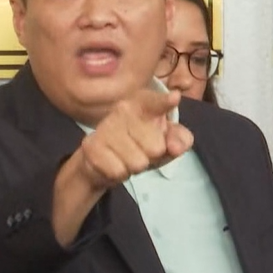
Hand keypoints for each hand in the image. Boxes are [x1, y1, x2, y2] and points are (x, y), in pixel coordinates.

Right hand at [75, 88, 192, 189]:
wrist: (102, 161)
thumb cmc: (140, 145)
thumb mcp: (166, 142)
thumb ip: (180, 140)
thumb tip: (174, 147)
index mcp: (143, 103)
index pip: (154, 102)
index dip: (164, 102)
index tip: (174, 98)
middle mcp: (123, 110)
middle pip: (156, 148)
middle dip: (152, 157)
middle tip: (141, 151)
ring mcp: (105, 127)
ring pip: (138, 162)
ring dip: (135, 166)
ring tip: (126, 158)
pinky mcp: (91, 145)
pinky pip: (119, 171)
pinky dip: (120, 174)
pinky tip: (113, 163)